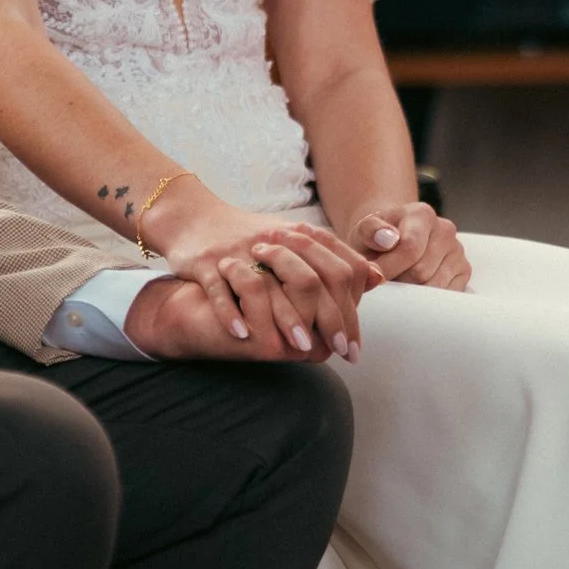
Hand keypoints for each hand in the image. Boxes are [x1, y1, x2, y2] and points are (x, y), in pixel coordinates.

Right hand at [145, 184, 382, 359]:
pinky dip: (231, 313)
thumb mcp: (295, 242)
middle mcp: (271, 242)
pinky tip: (244, 336)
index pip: (337, 270)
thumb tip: (376, 278)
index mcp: (298, 236)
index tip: (354, 342)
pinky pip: (219, 290)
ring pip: (267, 286)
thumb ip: (335, 260)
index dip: (351, 307)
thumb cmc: (250, 239)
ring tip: (298, 349)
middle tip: (337, 351)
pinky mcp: (207, 263)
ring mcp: (237, 252)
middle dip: (327, 319)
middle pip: (310, 279)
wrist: (193, 218)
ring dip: (285, 319)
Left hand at [348, 202, 471, 290]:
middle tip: (386, 278)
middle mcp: (445, 230)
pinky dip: (427, 298)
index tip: (374, 276)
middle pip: (421, 272)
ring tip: (399, 280)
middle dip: (399, 281)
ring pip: (434, 287)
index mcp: (422, 214)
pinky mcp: (464, 271)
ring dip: (412, 291)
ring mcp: (457, 251)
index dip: (389, 268)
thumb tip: (388, 240)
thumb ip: (370, 231)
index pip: (409, 249)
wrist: (391, 241)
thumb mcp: (363, 230)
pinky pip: (446, 295)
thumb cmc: (377, 238)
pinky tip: (414, 286)